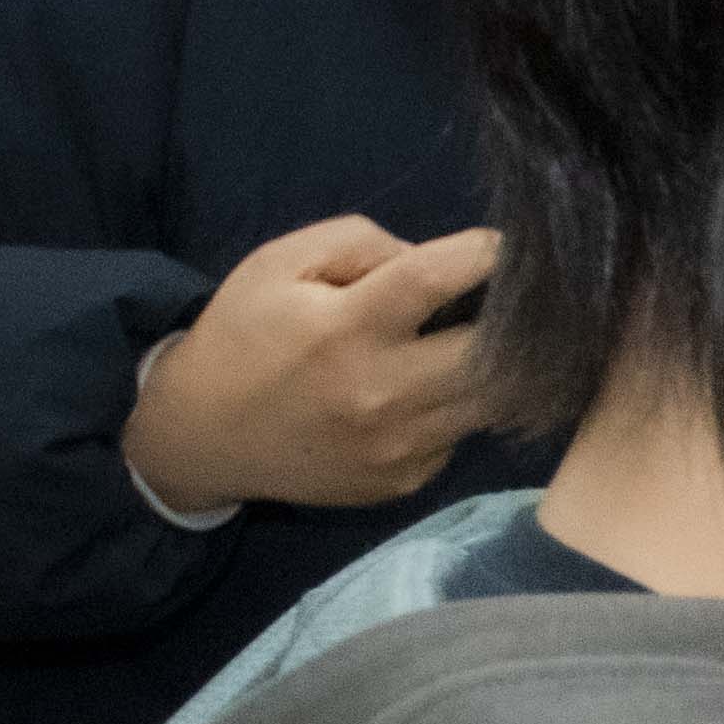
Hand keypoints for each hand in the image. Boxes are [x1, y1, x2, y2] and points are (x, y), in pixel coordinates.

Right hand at [125, 216, 505, 511]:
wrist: (205, 435)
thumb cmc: (243, 335)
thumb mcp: (279, 264)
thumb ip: (359, 242)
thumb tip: (433, 257)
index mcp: (345, 329)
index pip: (436, 279)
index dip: (486, 254)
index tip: (510, 245)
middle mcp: (379, 393)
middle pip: (492, 355)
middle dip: (516, 323)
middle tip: (518, 304)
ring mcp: (396, 447)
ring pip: (492, 404)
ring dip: (499, 369)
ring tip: (483, 343)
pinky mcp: (402, 481)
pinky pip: (458, 439)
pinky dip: (459, 411)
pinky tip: (434, 392)